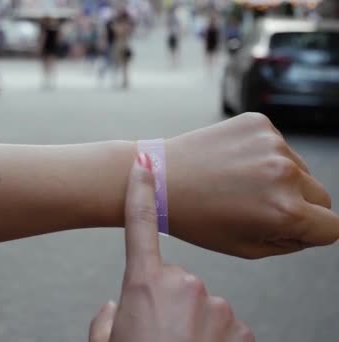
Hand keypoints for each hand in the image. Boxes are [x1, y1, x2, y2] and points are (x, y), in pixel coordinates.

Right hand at [89, 155, 253, 341]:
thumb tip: (115, 306)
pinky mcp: (243, 330)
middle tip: (158, 334)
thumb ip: (107, 320)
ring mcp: (217, 307)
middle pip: (176, 281)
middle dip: (169, 302)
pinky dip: (216, 341)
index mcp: (144, 284)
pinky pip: (226, 327)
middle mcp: (184, 286)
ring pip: (203, 305)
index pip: (139, 227)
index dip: (140, 192)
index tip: (143, 163)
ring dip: (194, 324)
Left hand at [165, 112, 338, 257]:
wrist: (159, 177)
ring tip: (238, 185)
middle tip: (258, 208)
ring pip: (300, 169)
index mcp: (285, 211)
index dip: (311, 232)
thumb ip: (290, 241)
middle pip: (322, 196)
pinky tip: (232, 164)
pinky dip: (263, 156)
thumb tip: (315, 226)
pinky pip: (278, 146)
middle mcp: (285, 173)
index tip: (290, 229)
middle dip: (300, 206)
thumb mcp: (246, 247)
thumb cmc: (196, 218)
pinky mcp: (259, 122)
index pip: (332, 227)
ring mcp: (272, 143)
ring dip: (281, 179)